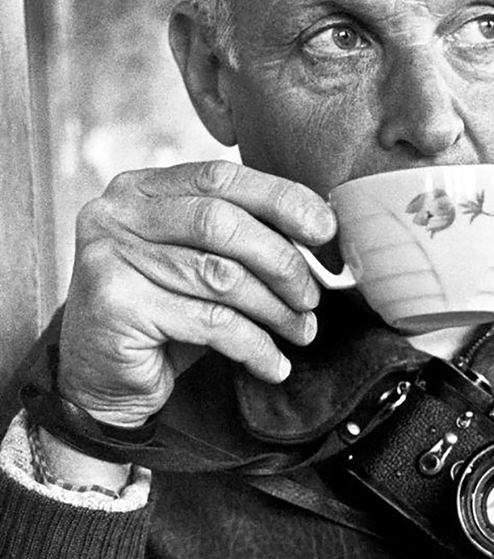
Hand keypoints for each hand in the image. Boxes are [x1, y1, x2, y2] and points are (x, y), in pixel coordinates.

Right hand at [57, 160, 334, 427]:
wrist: (102, 381)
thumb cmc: (164, 316)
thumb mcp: (201, 264)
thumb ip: (241, 237)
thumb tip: (322, 230)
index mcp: (141, 189)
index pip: (221, 178)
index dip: (281, 199)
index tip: (325, 230)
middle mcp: (117, 213)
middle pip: (222, 223)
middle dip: (282, 261)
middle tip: (312, 296)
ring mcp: (109, 256)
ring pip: (221, 276)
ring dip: (275, 309)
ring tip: (301, 330)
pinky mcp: (115, 305)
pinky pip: (210, 323)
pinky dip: (255, 346)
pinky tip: (275, 364)